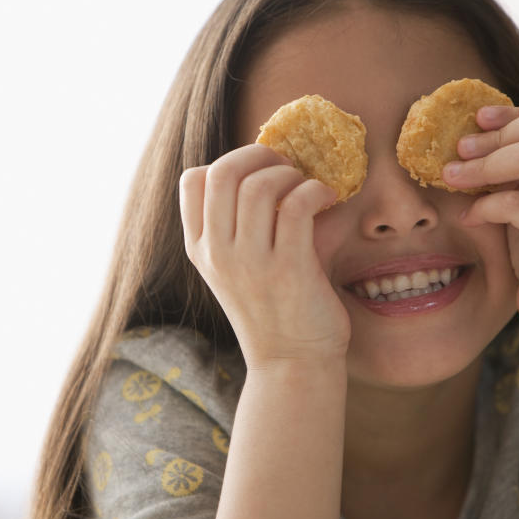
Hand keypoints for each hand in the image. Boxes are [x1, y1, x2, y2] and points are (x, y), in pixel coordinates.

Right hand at [179, 144, 350, 368]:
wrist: (292, 364)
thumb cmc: (274, 310)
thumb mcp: (239, 268)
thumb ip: (244, 223)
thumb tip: (278, 166)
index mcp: (201, 250)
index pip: (192, 181)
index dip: (227, 162)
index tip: (256, 173)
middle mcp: (218, 254)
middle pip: (223, 172)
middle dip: (259, 155)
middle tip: (285, 167)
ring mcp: (249, 263)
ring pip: (259, 184)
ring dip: (290, 174)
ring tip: (307, 187)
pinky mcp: (287, 269)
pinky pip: (296, 205)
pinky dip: (315, 190)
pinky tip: (326, 199)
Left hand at [443, 98, 518, 334]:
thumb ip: (515, 171)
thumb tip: (470, 139)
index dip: (511, 113)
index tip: (475, 122)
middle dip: (492, 137)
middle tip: (456, 153)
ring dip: (482, 166)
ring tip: (451, 178)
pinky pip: (517, 203)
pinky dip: (484, 207)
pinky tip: (469, 218)